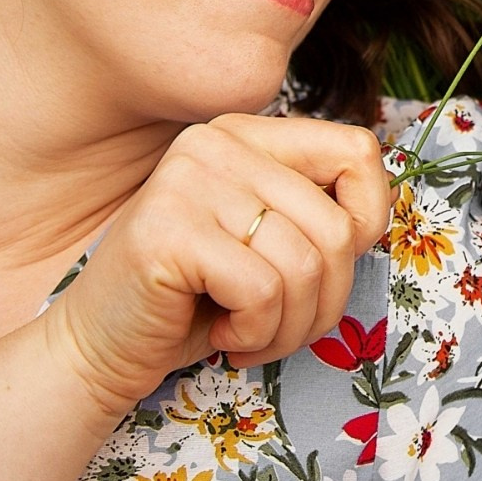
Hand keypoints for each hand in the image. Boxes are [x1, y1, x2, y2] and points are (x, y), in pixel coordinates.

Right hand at [40, 114, 390, 414]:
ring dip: (289, 326)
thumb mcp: (271, 239)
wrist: (100, 347)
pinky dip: (257, 333)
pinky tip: (222, 335)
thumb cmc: (197, 301)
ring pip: (306, 265)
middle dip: (325, 300)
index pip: (359, 150)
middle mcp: (218, 140)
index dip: (369, 219)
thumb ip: (317, 210)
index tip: (328, 265)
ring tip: (251, 335)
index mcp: (249, 133)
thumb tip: (380, 211)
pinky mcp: (168, 230)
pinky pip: (264, 291)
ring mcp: (189, 179)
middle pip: (338, 227)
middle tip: (282, 327)